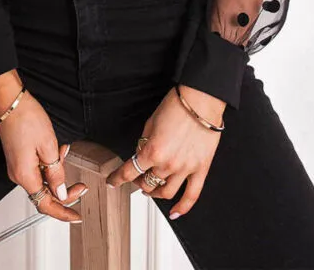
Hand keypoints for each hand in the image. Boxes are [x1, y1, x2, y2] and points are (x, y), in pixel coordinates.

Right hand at [0, 71, 86, 222]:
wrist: (9, 100)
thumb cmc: (25, 118)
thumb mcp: (48, 146)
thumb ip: (56, 173)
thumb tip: (60, 192)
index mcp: (25, 176)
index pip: (45, 205)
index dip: (63, 213)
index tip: (76, 216)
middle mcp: (18, 174)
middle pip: (45, 194)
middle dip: (64, 190)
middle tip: (81, 186)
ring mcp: (17, 166)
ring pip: (42, 180)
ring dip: (57, 171)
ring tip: (64, 151)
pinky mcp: (18, 157)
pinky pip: (37, 168)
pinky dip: (49, 162)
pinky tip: (56, 148)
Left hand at [104, 84, 225, 219]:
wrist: (200, 100)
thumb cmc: (176, 106)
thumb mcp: (150, 123)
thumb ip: (144, 143)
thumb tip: (140, 156)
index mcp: (152, 151)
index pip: (129, 172)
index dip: (117, 178)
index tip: (112, 181)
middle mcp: (167, 164)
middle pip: (147, 183)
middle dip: (138, 181)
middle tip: (137, 177)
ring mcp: (185, 169)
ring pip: (165, 193)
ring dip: (155, 193)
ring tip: (151, 188)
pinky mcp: (200, 169)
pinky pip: (192, 196)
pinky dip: (182, 207)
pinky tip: (174, 212)